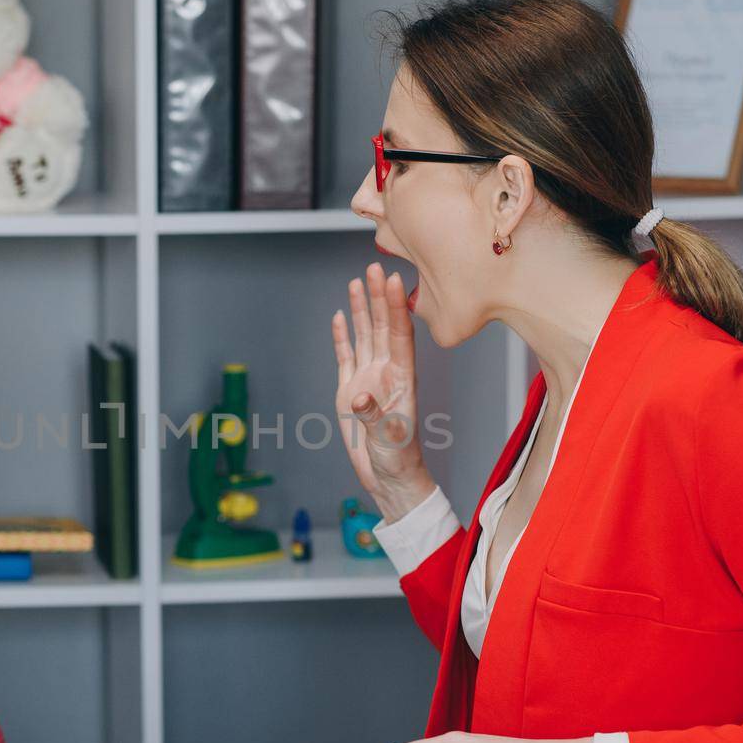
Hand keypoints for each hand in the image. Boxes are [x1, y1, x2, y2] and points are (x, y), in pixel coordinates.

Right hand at [332, 262, 434, 520]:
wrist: (388, 476)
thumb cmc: (397, 458)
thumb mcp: (388, 438)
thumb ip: (374, 416)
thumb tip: (360, 396)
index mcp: (402, 379)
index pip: (400, 335)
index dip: (396, 307)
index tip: (394, 280)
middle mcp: (387, 373)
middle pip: (383, 327)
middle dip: (379, 297)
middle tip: (374, 266)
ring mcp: (369, 379)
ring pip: (365, 336)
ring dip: (362, 309)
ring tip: (357, 281)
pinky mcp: (351, 391)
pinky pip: (347, 357)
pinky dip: (343, 336)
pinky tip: (341, 316)